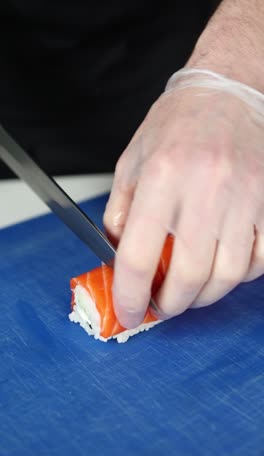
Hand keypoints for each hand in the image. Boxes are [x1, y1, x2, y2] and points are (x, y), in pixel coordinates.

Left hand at [103, 69, 263, 328]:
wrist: (227, 91)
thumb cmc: (178, 125)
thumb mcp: (132, 161)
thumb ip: (120, 213)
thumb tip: (119, 258)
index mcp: (161, 177)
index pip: (138, 256)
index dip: (130, 296)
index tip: (129, 312)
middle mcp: (205, 188)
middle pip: (188, 276)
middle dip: (171, 304)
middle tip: (163, 305)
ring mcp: (245, 195)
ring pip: (227, 275)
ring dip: (205, 296)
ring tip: (192, 291)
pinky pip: (262, 259)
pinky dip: (242, 276)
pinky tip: (224, 268)